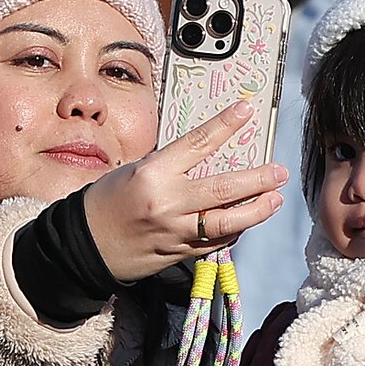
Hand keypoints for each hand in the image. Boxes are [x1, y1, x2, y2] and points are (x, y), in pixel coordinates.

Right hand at [81, 101, 286, 284]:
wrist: (85, 245)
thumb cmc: (106, 201)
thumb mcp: (134, 171)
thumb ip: (170, 166)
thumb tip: (205, 157)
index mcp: (153, 174)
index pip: (198, 144)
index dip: (225, 125)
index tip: (246, 111)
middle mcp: (168, 204)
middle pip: (223, 189)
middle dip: (258, 180)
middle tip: (279, 172)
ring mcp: (175, 232)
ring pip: (227, 223)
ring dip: (256, 211)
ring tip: (275, 200)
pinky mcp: (179, 254)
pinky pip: (215, 242)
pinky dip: (235, 231)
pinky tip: (247, 220)